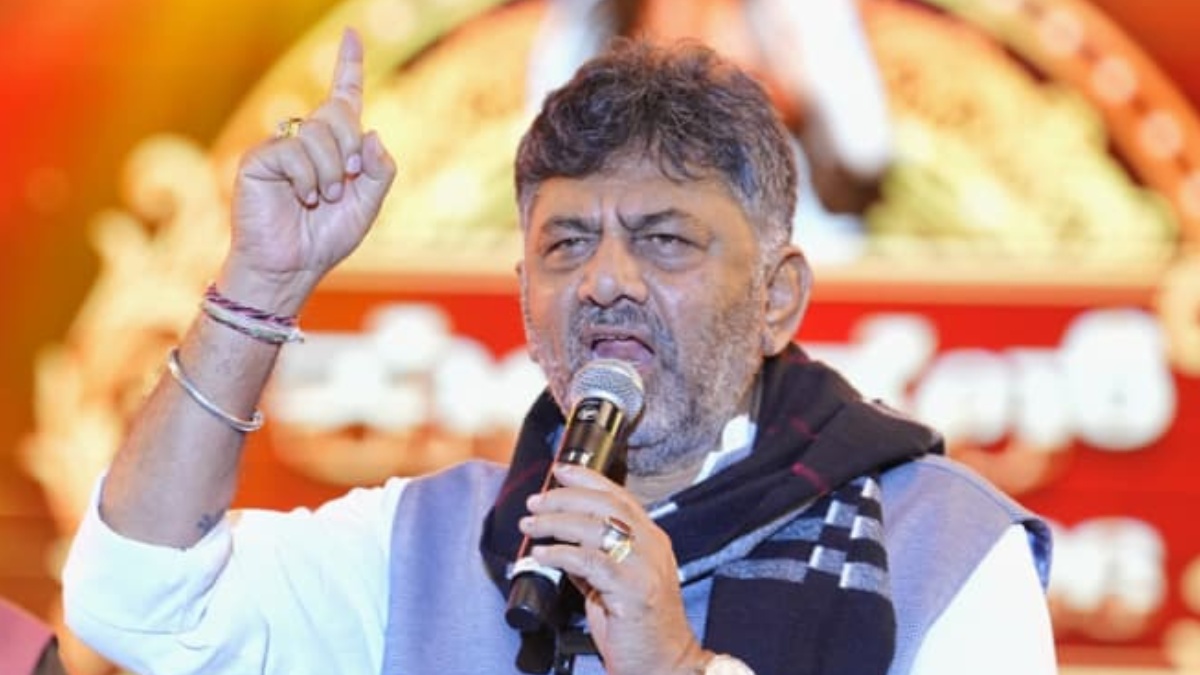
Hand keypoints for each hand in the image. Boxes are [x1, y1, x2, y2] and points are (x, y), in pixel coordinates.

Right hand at [222, 28, 396, 313]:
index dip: (349, 67)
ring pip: (319, 133)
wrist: (291, 267)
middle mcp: (305, 140)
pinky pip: (294, 152)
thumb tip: (372, 132)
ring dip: (331, 172)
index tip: (353, 35)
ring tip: (320, 199)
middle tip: (343, 184)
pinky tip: (301, 199)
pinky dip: (308, 179)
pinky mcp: (259, 159)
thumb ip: (379, 171)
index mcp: (334, 148)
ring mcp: (280, 147)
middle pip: (339, 115)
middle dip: (351, 150)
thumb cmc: (324, 239)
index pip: (343, 99)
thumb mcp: (367, 206)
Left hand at [520, 464, 708, 674]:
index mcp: (651, 539)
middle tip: (534, 503)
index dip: (587, 478)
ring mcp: (646, 567)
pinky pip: (591, 562)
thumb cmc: (637, 628)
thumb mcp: (612, 585)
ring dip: (556, 522)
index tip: (559, 471)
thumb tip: (559, 542)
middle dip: (564, 498)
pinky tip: (542, 555)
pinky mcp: (634, 590)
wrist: (664, 666)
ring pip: (595, 528)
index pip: (618, 496)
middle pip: (605, 505)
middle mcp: (653, 546)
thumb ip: (591, 561)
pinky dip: (561, 554)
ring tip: (530, 526)